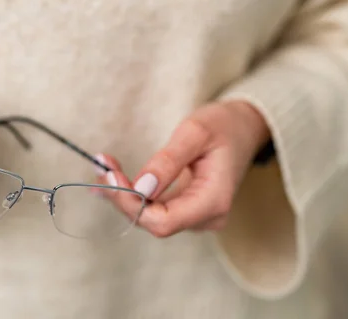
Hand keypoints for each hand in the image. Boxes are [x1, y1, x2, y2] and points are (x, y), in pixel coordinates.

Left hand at [97, 100, 269, 236]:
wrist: (244, 127)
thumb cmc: (223, 125)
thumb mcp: (195, 132)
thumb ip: (168, 161)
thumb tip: (140, 188)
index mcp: (214, 201)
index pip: (163, 221)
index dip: (131, 203)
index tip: (110, 175)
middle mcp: (207, 217)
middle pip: (153, 222)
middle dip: (122, 196)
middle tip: (103, 165)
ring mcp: (198, 217)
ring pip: (150, 218)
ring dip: (123, 195)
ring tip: (104, 169)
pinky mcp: (188, 210)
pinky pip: (155, 210)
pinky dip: (132, 195)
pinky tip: (112, 180)